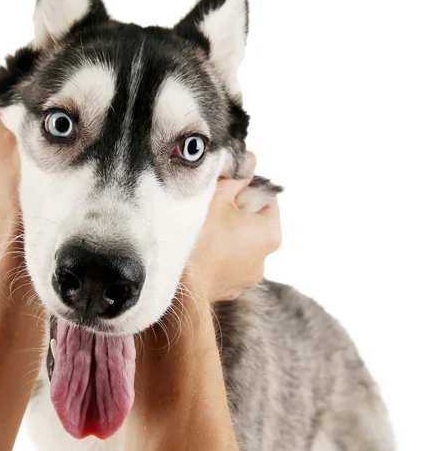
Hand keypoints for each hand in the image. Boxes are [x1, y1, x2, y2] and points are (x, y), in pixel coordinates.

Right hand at [184, 152, 280, 302]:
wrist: (180, 285)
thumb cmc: (200, 238)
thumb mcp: (217, 197)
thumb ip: (237, 178)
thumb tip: (251, 161)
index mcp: (270, 232)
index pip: (267, 200)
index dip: (247, 190)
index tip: (227, 189)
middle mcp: (265, 257)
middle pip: (254, 224)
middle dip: (235, 214)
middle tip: (211, 208)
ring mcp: (248, 276)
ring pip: (240, 245)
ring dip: (226, 236)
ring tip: (203, 231)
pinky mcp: (231, 288)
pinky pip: (227, 264)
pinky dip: (217, 256)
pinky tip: (200, 250)